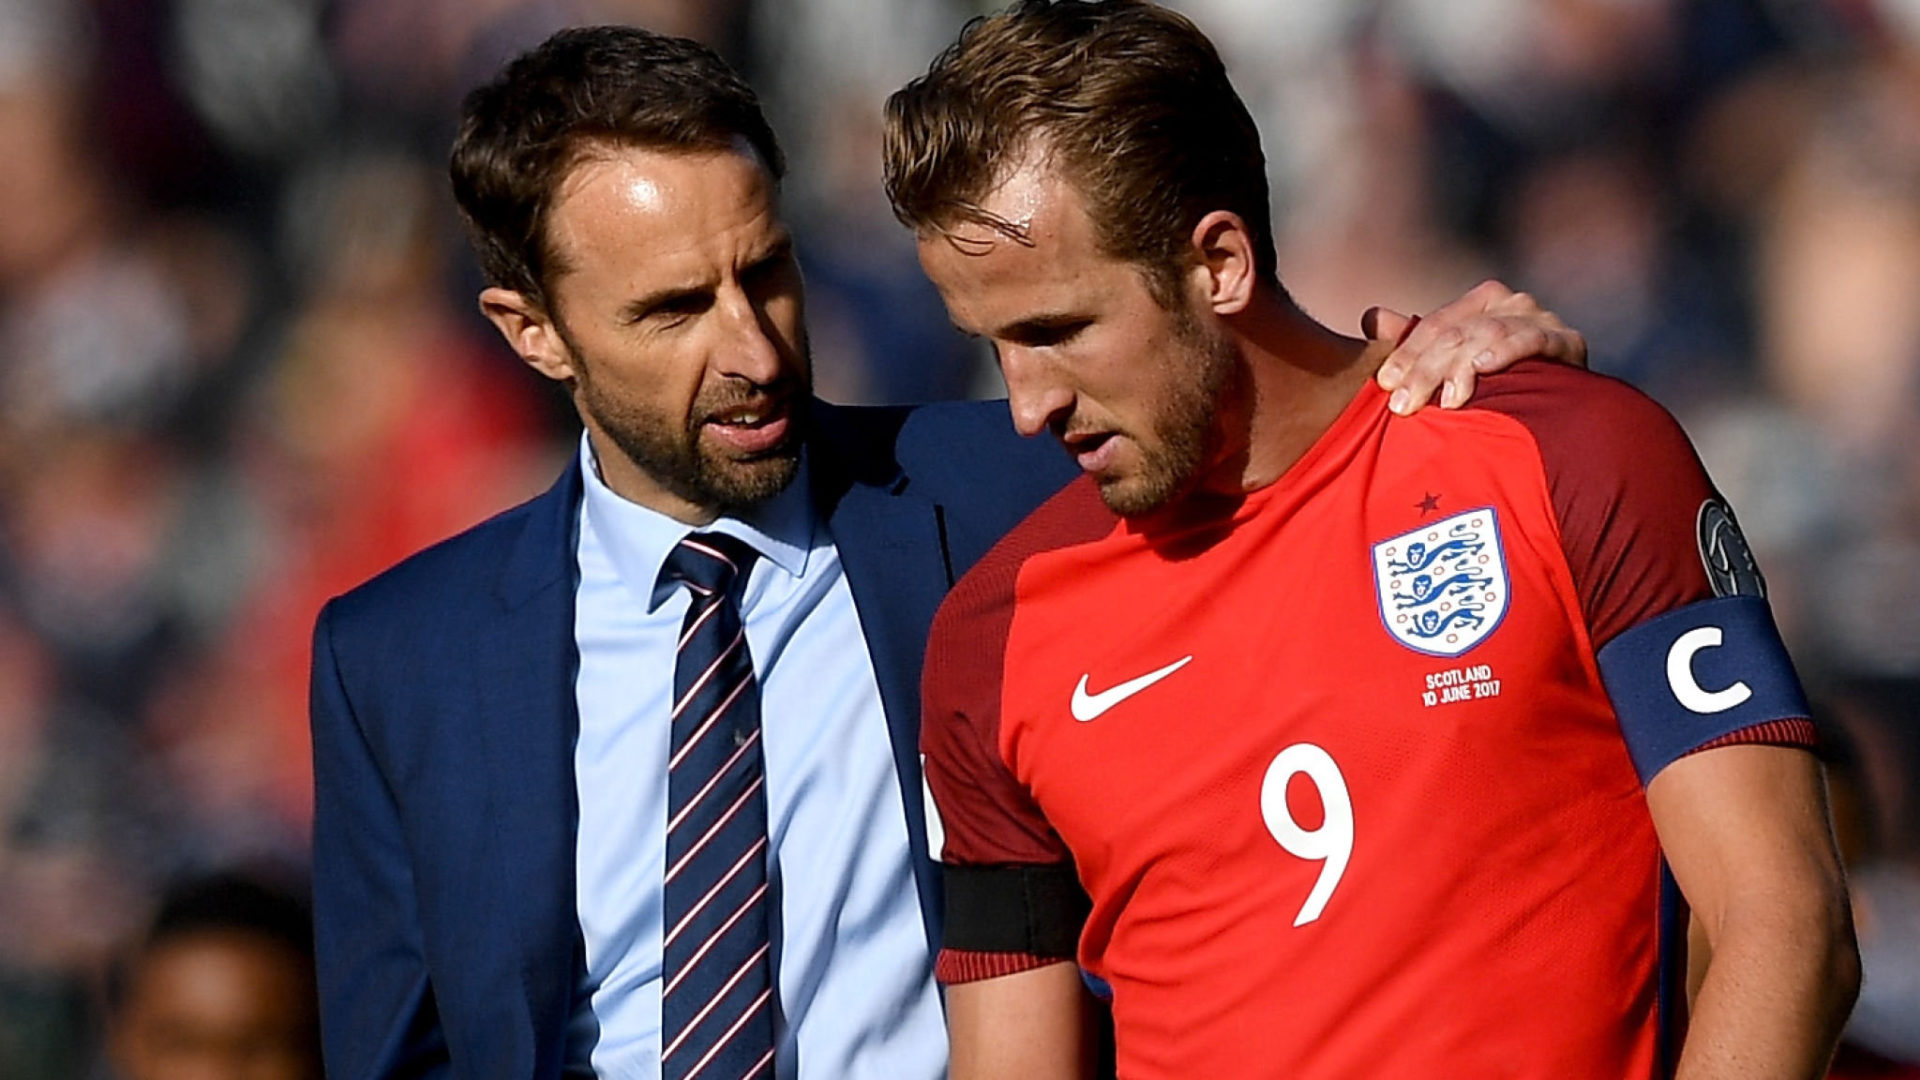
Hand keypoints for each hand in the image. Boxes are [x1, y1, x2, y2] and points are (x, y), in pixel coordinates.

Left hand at [1365, 279, 1587, 415]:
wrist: (1564, 412)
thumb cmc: (1500, 387)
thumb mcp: (1453, 365)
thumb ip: (1414, 342)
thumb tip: (1370, 318)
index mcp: (1481, 303)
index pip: (1435, 325)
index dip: (1406, 354)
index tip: (1384, 385)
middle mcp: (1511, 303)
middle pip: (1457, 333)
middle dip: (1426, 370)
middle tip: (1404, 405)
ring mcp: (1541, 318)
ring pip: (1486, 336)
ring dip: (1460, 368)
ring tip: (1444, 400)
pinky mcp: (1568, 340)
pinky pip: (1532, 340)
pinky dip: (1506, 351)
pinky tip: (1484, 366)